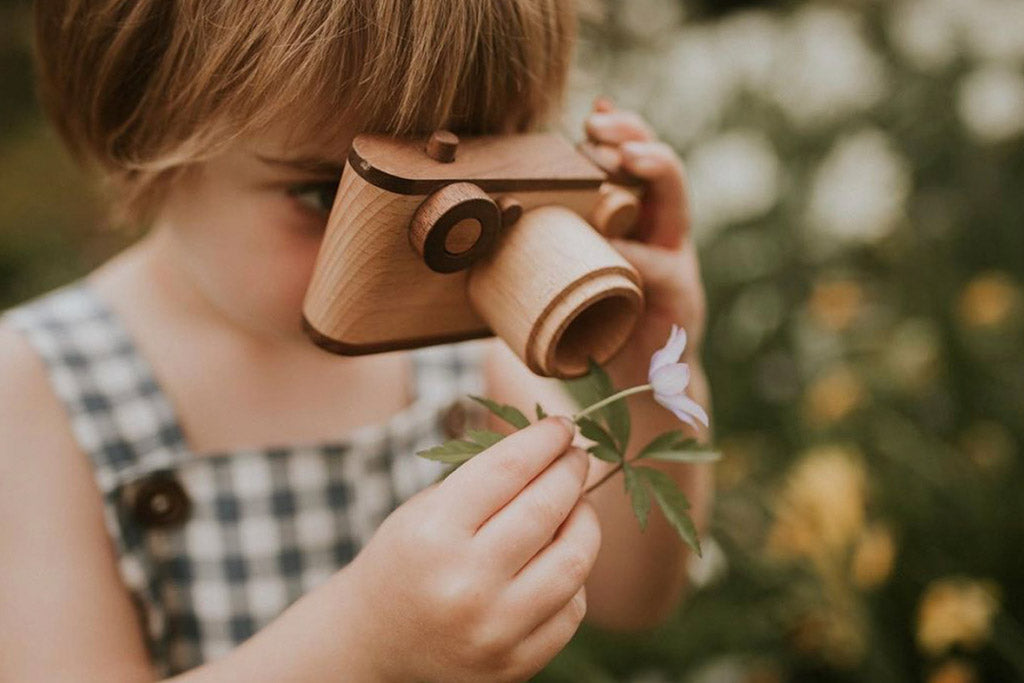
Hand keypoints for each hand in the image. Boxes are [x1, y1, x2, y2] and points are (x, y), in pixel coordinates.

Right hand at [340, 418, 599, 681]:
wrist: (372, 643)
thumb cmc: (405, 560)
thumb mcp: (425, 510)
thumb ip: (485, 482)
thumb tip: (557, 449)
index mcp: (433, 534)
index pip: (508, 468)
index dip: (543, 440)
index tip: (563, 425)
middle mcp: (465, 583)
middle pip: (546, 508)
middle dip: (571, 471)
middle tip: (578, 455)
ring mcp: (494, 630)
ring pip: (574, 560)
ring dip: (586, 520)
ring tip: (578, 504)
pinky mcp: (515, 664)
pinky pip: (571, 610)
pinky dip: (574, 576)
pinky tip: (560, 557)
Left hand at [585, 99, 706, 383]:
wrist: (644, 384)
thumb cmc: (604, 322)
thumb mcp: (580, 273)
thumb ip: (562, 243)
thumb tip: (499, 215)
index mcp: (640, 219)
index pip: (638, 162)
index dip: (622, 132)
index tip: (595, 113)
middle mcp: (665, 232)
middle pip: (663, 169)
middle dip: (636, 138)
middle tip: (603, 128)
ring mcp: (678, 262)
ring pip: (677, 205)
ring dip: (657, 172)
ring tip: (631, 158)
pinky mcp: (679, 297)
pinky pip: (661, 270)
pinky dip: (639, 257)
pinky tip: (617, 246)